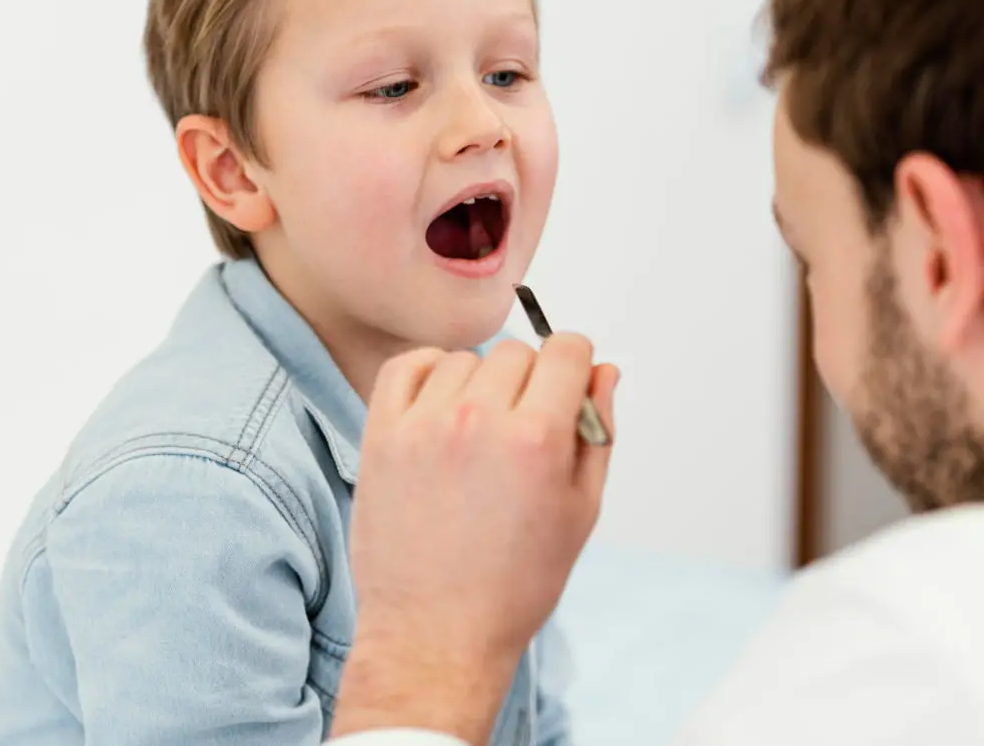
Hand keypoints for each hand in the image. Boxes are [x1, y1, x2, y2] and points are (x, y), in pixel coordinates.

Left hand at [332, 334, 618, 743]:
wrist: (435, 634)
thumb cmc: (513, 586)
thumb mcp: (580, 512)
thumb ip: (598, 432)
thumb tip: (603, 372)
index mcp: (536, 439)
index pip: (567, 349)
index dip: (576, 366)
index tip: (568, 388)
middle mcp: (478, 421)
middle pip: (518, 351)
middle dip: (531, 380)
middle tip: (524, 429)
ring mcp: (423, 426)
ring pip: (465, 358)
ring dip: (479, 382)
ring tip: (479, 433)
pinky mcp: (381, 437)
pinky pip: (406, 367)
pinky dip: (426, 373)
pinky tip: (440, 405)